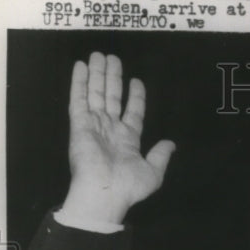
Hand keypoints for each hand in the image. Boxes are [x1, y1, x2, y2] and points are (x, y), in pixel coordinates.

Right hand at [62, 52, 175, 223]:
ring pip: (96, 94)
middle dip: (112, 78)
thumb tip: (171, 144)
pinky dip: (79, 82)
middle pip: (112, 97)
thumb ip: (161, 155)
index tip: (136, 81)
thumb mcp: (153, 172)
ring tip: (98, 55)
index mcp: (128, 140)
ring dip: (97, 74)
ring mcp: (94, 126)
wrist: (106, 193)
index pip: (132, 112)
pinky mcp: (80, 125)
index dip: (135, 97)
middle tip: (112, 58)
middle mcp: (110, 130)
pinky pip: (78, 100)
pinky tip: (80, 66)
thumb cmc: (129, 187)